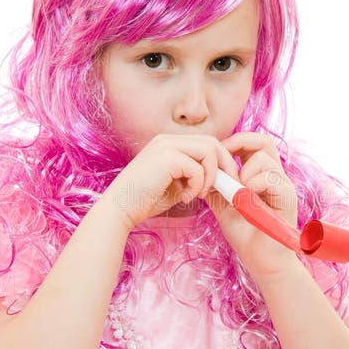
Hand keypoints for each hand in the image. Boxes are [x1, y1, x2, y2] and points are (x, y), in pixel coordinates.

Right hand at [106, 133, 239, 228]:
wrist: (121, 208)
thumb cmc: (147, 200)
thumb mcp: (176, 184)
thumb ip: (195, 176)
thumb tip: (221, 177)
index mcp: (170, 143)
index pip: (206, 143)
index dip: (221, 161)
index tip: (226, 181)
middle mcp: (168, 140)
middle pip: (212, 142)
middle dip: (225, 165)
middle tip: (227, 187)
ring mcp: (166, 146)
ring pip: (209, 151)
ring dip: (210, 176)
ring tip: (199, 194)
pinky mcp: (166, 157)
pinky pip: (197, 168)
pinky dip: (197, 185)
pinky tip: (185, 198)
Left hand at [204, 131, 299, 276]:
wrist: (262, 261)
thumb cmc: (246, 234)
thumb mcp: (224, 205)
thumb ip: (216, 186)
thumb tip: (200, 168)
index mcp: (262, 174)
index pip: (253, 142)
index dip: (234, 142)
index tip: (216, 157)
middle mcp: (275, 176)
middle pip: (263, 140)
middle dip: (239, 144)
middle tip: (223, 162)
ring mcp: (283, 185)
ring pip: (263, 158)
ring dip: (243, 173)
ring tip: (236, 194)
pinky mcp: (287, 197)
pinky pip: (270, 178)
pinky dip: (252, 186)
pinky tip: (245, 203)